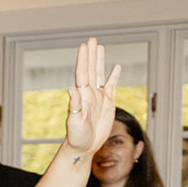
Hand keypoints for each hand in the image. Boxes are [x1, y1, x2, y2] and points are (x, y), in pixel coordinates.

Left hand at [64, 37, 120, 158]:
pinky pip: (111, 86)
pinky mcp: (107, 103)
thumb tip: (72, 89)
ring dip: (99, 61)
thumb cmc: (76, 137)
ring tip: (100, 47)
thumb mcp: (75, 122)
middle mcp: (89, 94)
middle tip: (92, 39)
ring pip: (99, 74)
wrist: (83, 147)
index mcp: (82, 96)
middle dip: (91, 54)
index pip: (82, 73)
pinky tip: (116, 67)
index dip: (83, 59)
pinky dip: (114, 76)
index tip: (84, 46)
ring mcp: (98, 97)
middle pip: (90, 69)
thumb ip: (74, 106)